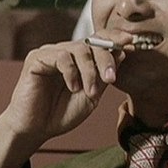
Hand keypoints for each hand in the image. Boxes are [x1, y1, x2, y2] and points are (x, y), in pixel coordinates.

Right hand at [0, 31, 133, 167]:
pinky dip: (71, 72)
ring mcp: (51, 53)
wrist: (36, 129)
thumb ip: (104, 75)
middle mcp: (66, 51)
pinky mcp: (36, 58)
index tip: (131, 43)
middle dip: (106, 59)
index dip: (115, 38)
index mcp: (80, 59)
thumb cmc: (62, 113)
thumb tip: (122, 52)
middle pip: (93, 43)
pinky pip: (60, 56)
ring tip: (89, 92)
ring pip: (79, 49)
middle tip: (111, 78)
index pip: (100, 39)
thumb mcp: (92, 95)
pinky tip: (73, 87)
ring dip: (89, 71)